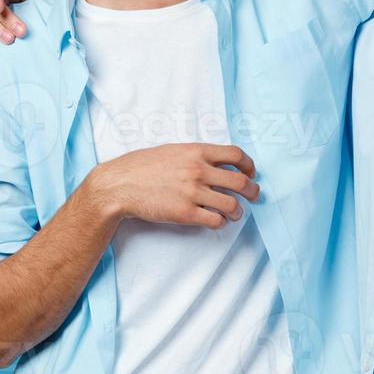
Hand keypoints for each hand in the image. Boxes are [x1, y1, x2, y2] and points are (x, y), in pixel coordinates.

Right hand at [89, 143, 259, 228]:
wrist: (119, 184)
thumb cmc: (142, 166)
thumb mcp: (172, 150)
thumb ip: (196, 155)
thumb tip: (217, 163)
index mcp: (196, 151)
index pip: (236, 155)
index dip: (249, 165)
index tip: (251, 173)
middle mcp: (198, 170)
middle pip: (240, 182)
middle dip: (252, 191)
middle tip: (253, 196)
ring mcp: (193, 192)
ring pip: (232, 205)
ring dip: (238, 211)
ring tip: (234, 213)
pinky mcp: (186, 213)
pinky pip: (215, 220)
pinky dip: (221, 223)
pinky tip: (216, 221)